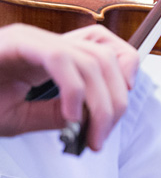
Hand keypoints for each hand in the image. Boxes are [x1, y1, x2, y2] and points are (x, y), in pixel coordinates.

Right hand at [0, 23, 137, 150]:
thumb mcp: (24, 117)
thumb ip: (58, 116)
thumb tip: (92, 120)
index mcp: (52, 55)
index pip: (107, 50)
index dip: (125, 73)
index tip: (118, 109)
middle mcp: (45, 42)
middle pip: (107, 59)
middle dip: (115, 103)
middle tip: (101, 138)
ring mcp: (31, 39)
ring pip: (91, 60)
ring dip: (100, 103)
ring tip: (89, 134)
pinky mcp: (17, 43)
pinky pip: (60, 60)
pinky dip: (75, 91)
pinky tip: (71, 116)